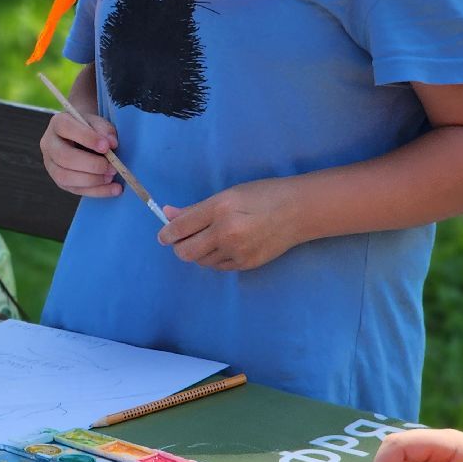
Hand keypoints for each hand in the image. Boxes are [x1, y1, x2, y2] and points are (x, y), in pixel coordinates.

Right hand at [39, 110, 122, 197]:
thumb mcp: (98, 122)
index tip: (107, 147)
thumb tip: (111, 144)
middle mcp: (49, 144)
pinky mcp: (60, 181)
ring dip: (92, 180)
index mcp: (58, 123)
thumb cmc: (91, 129)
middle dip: (91, 165)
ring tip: (111, 177)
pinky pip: (75, 189)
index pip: (66, 128)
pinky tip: (114, 189)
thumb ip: (105, 130)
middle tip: (112, 167)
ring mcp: (51, 165)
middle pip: (63, 157)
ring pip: (64, 177)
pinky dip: (97, 191)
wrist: (83, 138)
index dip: (87, 138)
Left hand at [157, 177, 300, 269]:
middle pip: (185, 252)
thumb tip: (168, 213)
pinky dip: (214, 258)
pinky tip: (224, 245)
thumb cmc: (261, 195)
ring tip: (210, 237)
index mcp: (219, 209)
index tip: (164, 235)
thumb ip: (195, 209)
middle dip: (179, 246)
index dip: (167, 233)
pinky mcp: (246, 265)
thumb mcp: (227, 195)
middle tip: (183, 238)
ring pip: (201, 261)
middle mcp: (225, 233)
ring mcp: (237, 252)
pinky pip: (218, 266)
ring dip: (198, 252)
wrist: (298, 211)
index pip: (180, 227)